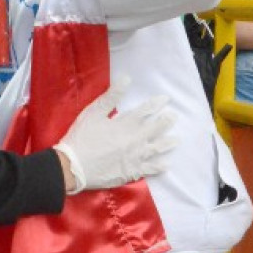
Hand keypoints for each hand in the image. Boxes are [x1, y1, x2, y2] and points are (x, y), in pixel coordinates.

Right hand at [53, 76, 177, 193]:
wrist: (75, 166)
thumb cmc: (82, 137)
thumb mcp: (93, 112)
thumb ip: (111, 97)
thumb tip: (126, 79)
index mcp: (126, 124)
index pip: (145, 111)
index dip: (156, 104)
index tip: (165, 100)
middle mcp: (135, 140)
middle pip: (155, 129)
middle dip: (166, 121)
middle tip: (174, 117)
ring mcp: (135, 157)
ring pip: (156, 148)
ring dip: (168, 143)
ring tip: (177, 140)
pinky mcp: (131, 172)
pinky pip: (149, 169)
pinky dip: (159, 167)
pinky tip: (166, 165)